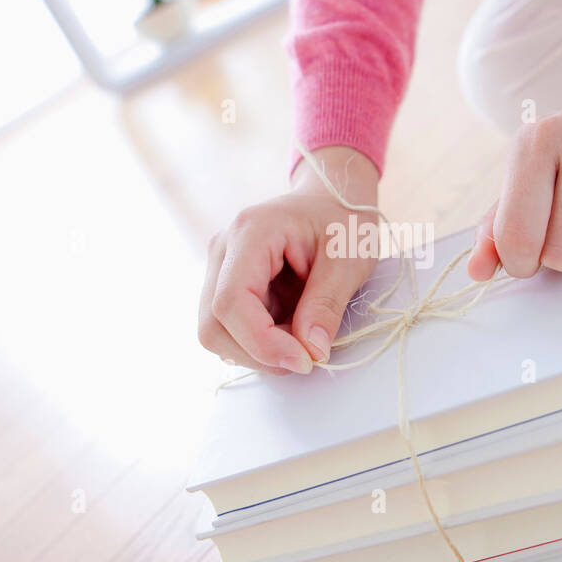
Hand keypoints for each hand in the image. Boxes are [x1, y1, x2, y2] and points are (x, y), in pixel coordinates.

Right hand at [199, 146, 378, 373]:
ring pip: (216, 332)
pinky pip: (229, 328)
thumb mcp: (348, 261)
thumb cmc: (342, 222)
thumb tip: (310, 351)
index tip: (303, 360)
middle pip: (213, 324)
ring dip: (259, 350)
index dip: (262, 342)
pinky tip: (290, 329)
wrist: (332, 201)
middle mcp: (222, 250)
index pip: (231, 302)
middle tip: (306, 354)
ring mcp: (219, 268)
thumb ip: (326, 304)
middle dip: (259, 352)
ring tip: (302, 336)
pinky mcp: (226, 285)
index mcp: (250, 233)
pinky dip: (259, 342)